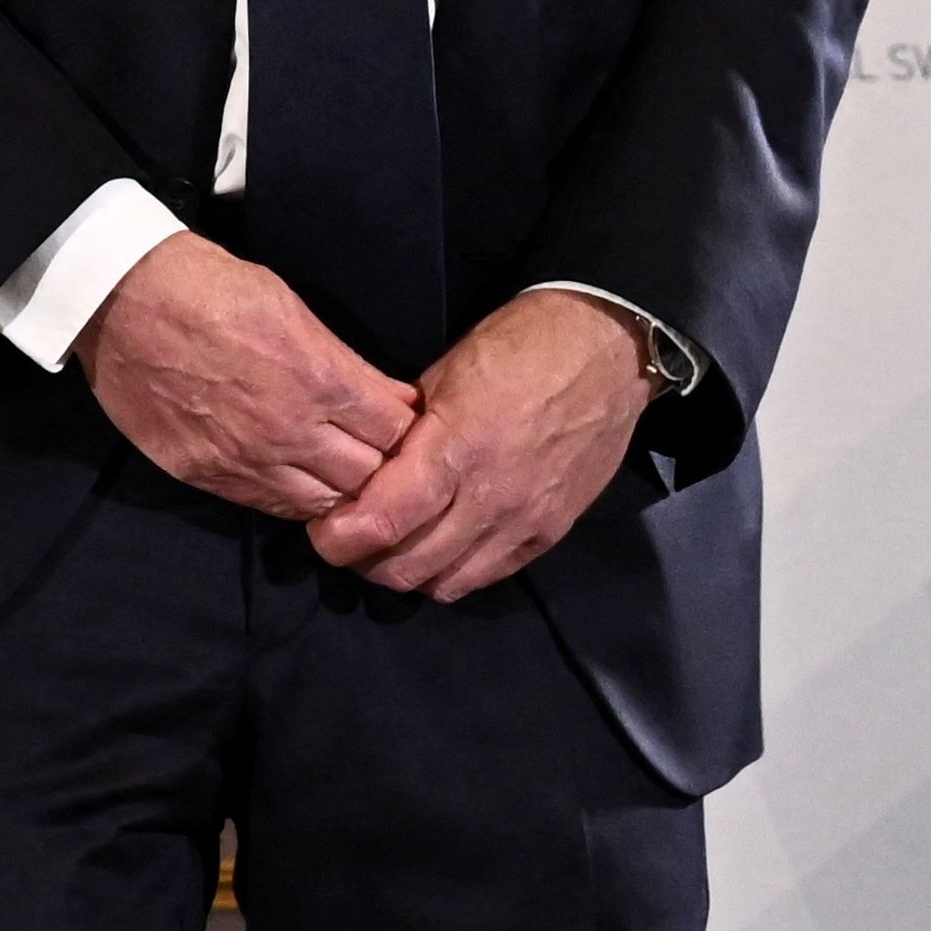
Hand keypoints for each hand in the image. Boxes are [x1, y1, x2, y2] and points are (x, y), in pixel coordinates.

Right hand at [80, 231, 414, 522]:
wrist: (120, 298)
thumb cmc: (207, 285)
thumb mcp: (290, 305)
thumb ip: (338, 360)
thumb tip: (380, 397)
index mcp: (318, 377)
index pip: (394, 431)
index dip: (404, 429)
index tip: (398, 422)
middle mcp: (289, 428)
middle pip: (369, 476)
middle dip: (381, 465)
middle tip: (375, 452)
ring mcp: (246, 458)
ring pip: (323, 504)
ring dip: (338, 490)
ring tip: (337, 473)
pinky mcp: (206, 474)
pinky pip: (270, 506)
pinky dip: (292, 498)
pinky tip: (295, 480)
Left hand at [303, 292, 657, 602]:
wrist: (608, 351)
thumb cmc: (520, 347)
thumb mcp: (445, 373)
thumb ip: (408, 429)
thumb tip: (371, 463)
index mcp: (456, 448)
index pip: (385, 519)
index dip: (341, 538)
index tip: (322, 533)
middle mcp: (491, 496)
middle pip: (410, 566)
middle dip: (366, 561)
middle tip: (350, 540)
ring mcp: (525, 521)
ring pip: (448, 583)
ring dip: (410, 574)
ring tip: (393, 548)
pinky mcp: (551, 532)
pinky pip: (489, 576)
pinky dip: (455, 572)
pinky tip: (440, 549)